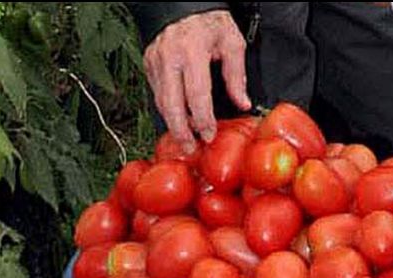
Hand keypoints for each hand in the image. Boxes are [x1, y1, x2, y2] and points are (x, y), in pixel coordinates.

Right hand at [144, 11, 251, 152]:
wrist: (183, 6)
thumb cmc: (210, 23)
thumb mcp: (232, 42)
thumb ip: (236, 75)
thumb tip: (243, 103)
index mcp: (192, 50)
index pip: (196, 93)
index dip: (202, 118)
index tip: (209, 134)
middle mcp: (169, 56)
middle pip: (171, 103)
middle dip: (180, 130)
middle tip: (190, 148)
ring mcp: (155, 61)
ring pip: (161, 101)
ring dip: (173, 123)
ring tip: (186, 139)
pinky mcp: (148, 65)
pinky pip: (157, 93)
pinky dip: (168, 110)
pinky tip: (179, 120)